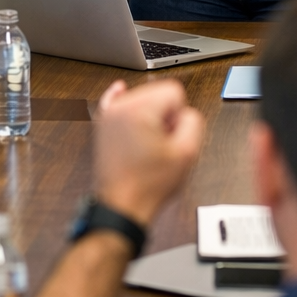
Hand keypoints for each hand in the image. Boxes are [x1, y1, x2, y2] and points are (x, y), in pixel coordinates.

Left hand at [93, 79, 204, 226]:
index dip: (180, 114)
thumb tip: (185, 113)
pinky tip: (125, 99)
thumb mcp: (187, 153)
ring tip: (148, 144)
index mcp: (140, 110)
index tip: (173, 135)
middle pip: (157, 92)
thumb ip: (193, 121)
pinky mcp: (103, 124)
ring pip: (141, 98)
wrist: (123, 205)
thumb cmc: (148, 185)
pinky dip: (122, 100)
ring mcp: (109, 115)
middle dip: (165, 114)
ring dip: (150, 116)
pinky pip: (114, 100)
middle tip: (162, 142)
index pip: (174, 91)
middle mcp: (121, 107)